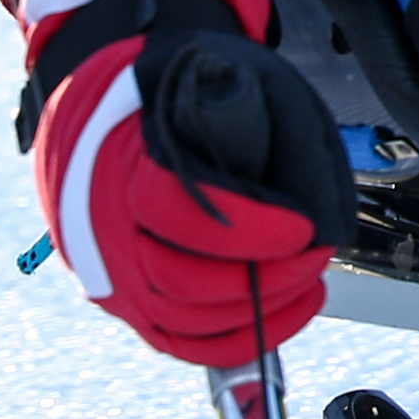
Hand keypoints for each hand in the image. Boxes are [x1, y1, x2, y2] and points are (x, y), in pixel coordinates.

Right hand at [8, 0, 351, 365]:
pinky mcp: (125, 300)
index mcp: (120, 158)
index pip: (179, 210)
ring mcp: (108, 270)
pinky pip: (179, 342)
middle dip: (264, 276)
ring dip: (258, 311)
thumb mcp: (232, 76)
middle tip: (313, 253)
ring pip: (183, 320)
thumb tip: (318, 209)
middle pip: (181, 280)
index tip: (303, 228)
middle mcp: (101, 225)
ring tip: (307, 278)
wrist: (107, 105)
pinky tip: (287, 309)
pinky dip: (237, 340)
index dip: (250, 228)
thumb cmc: (176, 90)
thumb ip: (273, 129)